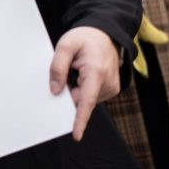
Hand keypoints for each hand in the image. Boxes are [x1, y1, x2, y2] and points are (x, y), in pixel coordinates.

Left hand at [49, 26, 122, 141]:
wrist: (105, 33)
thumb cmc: (85, 38)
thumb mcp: (65, 45)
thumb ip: (57, 67)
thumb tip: (56, 91)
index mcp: (96, 72)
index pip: (86, 101)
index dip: (80, 119)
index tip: (76, 134)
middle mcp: (108, 82)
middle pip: (81, 100)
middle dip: (70, 93)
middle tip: (68, 72)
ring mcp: (111, 86)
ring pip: (85, 98)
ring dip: (77, 89)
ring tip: (78, 68)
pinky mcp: (111, 88)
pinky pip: (91, 95)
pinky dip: (83, 89)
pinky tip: (83, 74)